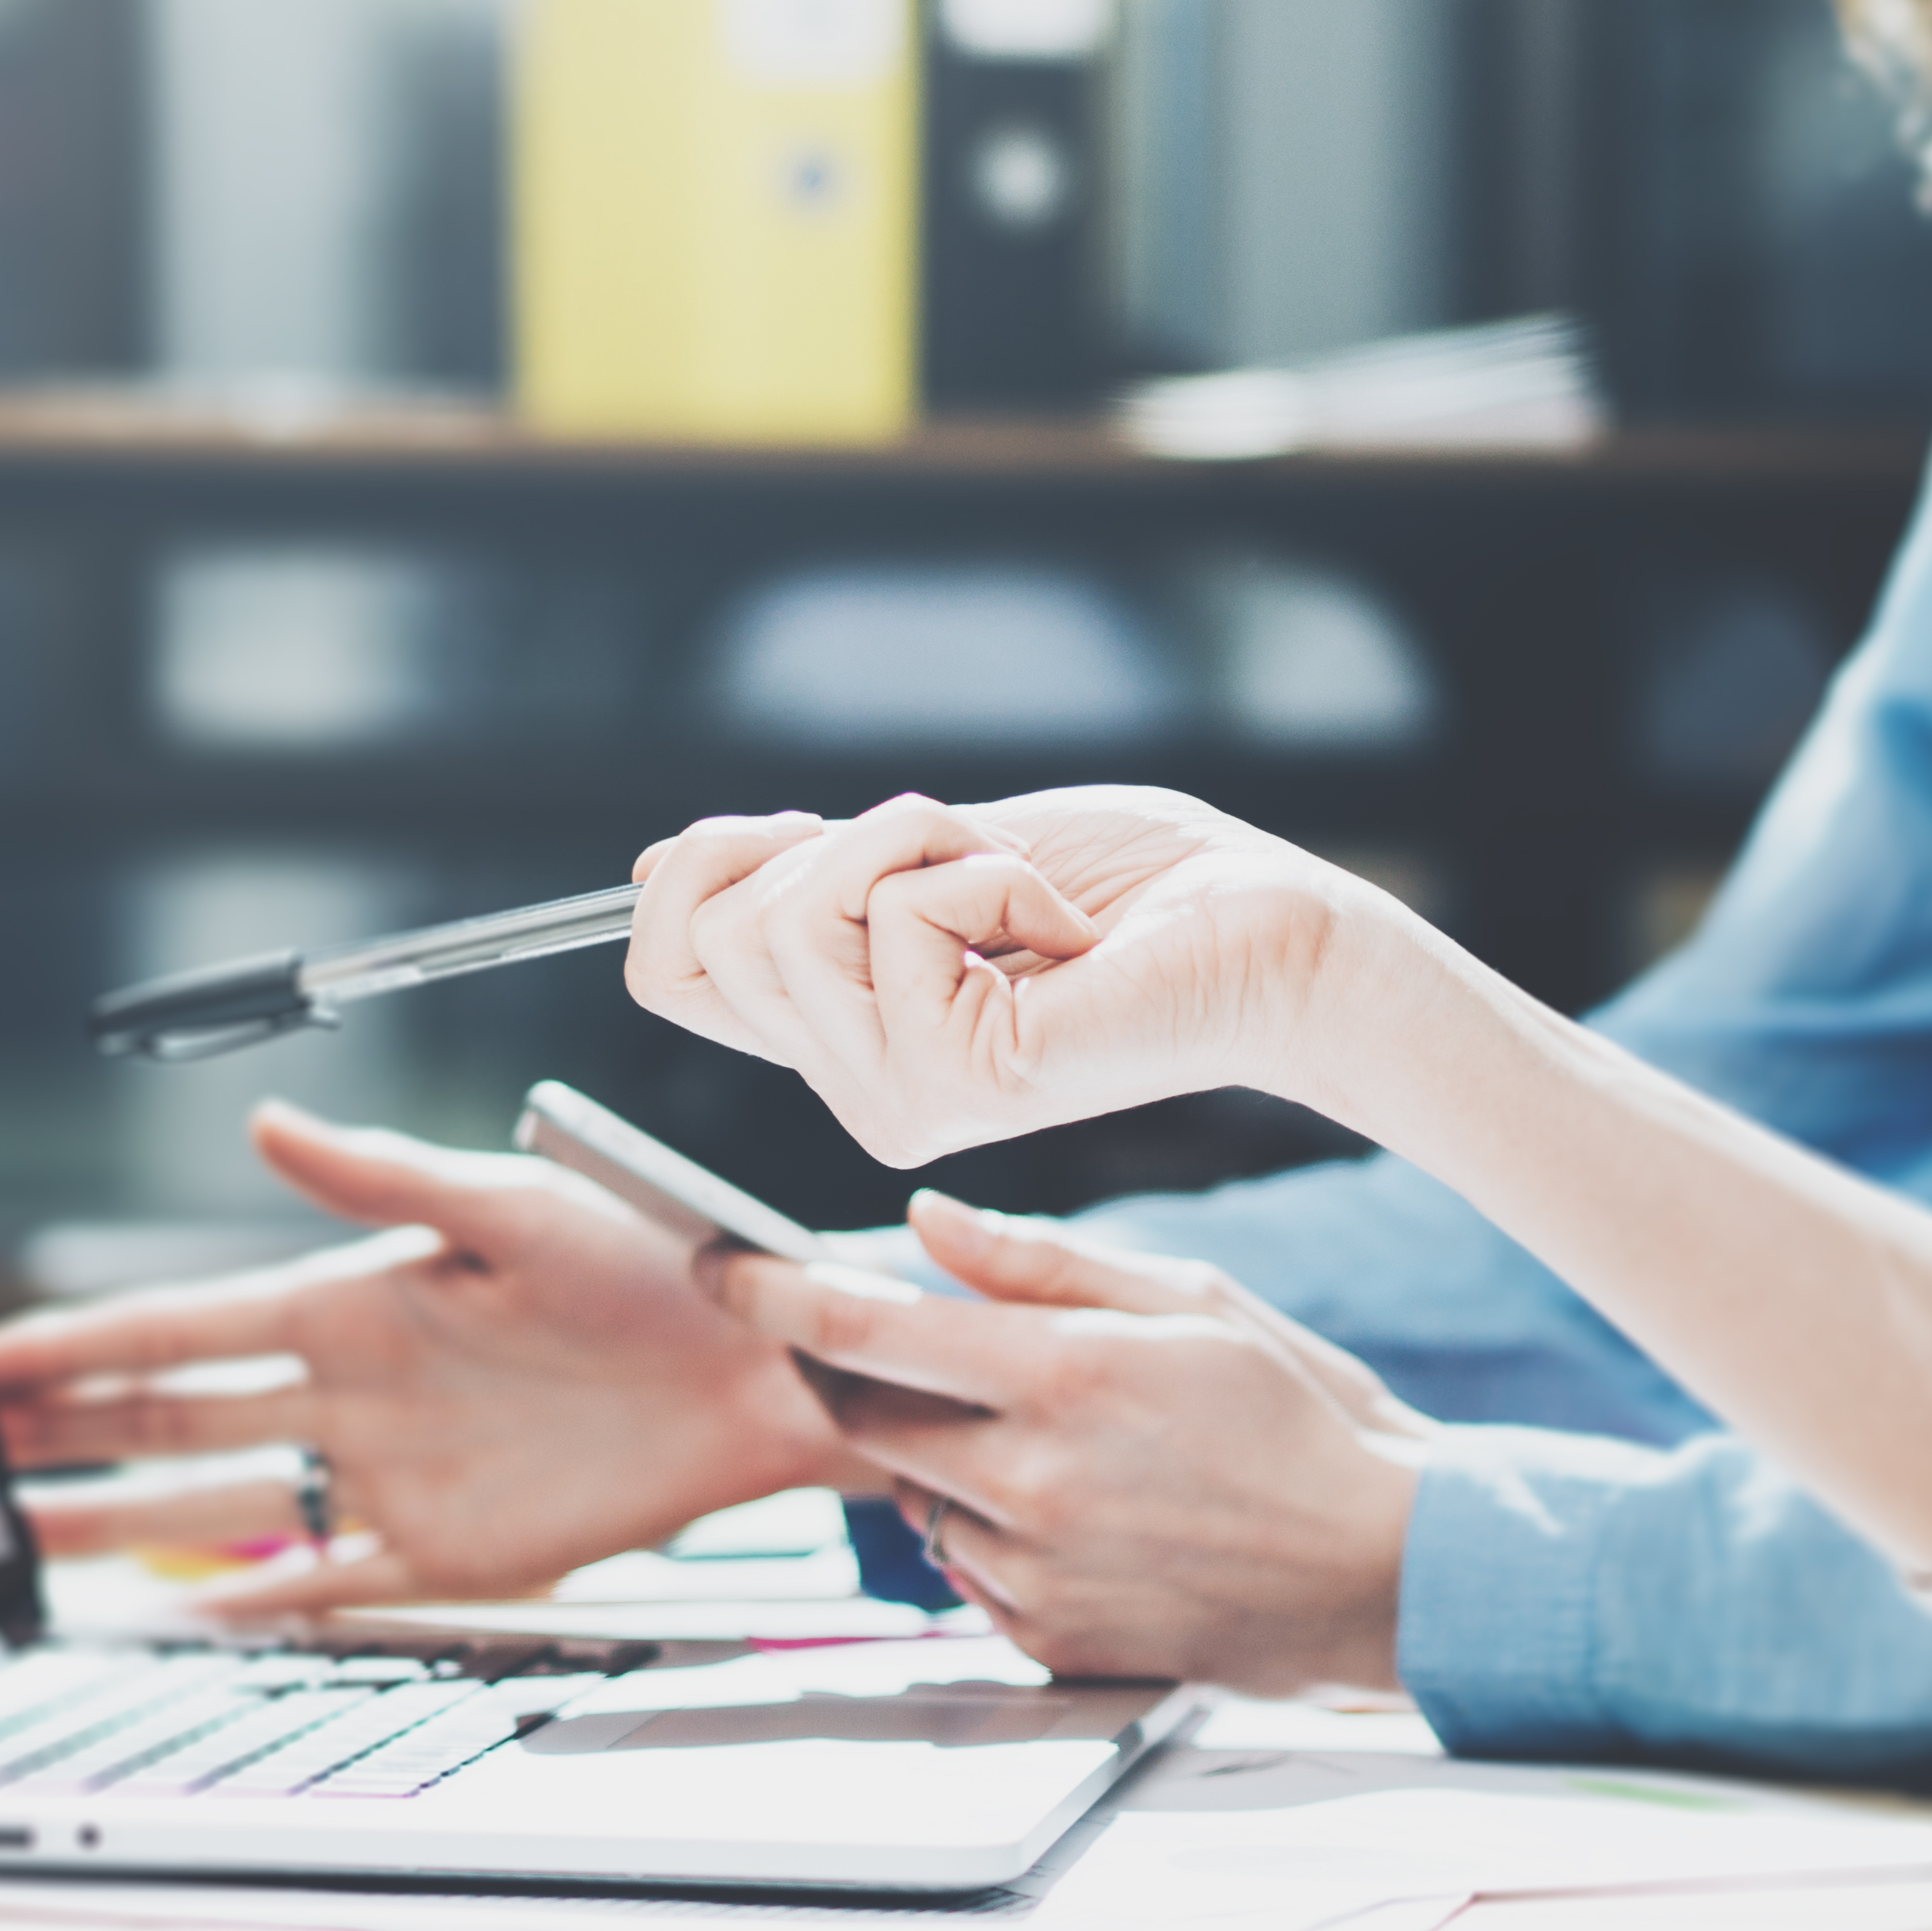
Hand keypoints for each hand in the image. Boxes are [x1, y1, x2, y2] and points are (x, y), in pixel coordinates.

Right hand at [0, 1102, 854, 1619]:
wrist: (759, 1365)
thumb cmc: (655, 1261)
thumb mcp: (512, 1204)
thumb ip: (381, 1176)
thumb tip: (264, 1124)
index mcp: (349, 1300)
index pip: (172, 1332)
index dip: (68, 1350)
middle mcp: (349, 1392)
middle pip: (165, 1422)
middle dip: (52, 1435)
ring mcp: (387, 1475)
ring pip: (215, 1506)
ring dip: (114, 1521)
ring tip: (17, 1539)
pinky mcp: (445, 1552)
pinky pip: (323, 1583)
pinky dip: (248, 1600)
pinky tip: (172, 1616)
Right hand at [622, 788, 1401, 1167]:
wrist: (1275, 928)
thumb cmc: (1138, 887)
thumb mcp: (938, 854)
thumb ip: (813, 870)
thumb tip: (656, 864)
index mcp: (843, 1039)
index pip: (667, 971)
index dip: (702, 870)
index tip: (813, 832)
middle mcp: (858, 1089)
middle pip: (716, 930)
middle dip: (843, 839)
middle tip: (974, 865)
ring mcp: (902, 1098)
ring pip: (791, 917)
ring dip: (923, 844)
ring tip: (1025, 894)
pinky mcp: (962, 1081)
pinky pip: (900, 917)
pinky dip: (991, 874)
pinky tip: (1066, 936)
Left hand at [711, 1192, 1431, 1697]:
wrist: (1390, 1573)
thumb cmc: (1304, 1420)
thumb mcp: (1191, 1301)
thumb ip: (1042, 1263)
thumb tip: (922, 1222)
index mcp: (1064, 1375)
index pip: (857, 1326)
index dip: (765, 1291)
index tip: (715, 1265)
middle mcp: (1033, 1480)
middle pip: (861, 1414)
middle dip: (843, 1368)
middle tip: (872, 1337)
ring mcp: (1037, 1572)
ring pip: (912, 1495)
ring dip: (933, 1453)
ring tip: (1040, 1433)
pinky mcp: (1050, 1640)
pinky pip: (966, 1570)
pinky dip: (987, 1529)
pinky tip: (1078, 1511)